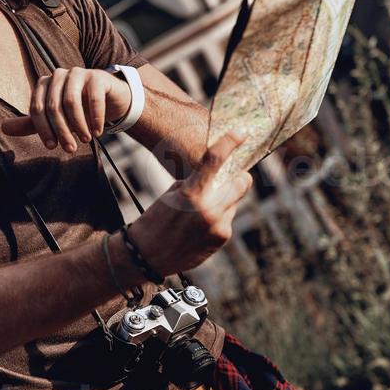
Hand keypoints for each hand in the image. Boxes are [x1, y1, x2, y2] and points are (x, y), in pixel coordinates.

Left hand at [0, 67, 131, 152]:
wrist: (109, 100)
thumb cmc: (78, 111)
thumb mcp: (54, 119)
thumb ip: (31, 123)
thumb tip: (3, 128)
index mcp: (44, 83)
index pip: (37, 108)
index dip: (43, 129)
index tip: (52, 147)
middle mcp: (58, 75)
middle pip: (53, 106)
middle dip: (61, 131)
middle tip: (71, 148)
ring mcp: (78, 73)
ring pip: (71, 102)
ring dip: (78, 125)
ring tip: (85, 140)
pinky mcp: (97, 77)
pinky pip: (93, 98)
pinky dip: (95, 118)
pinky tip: (98, 131)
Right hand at [127, 132, 252, 275]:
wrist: (147, 256)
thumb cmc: (155, 220)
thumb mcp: (171, 194)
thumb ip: (196, 183)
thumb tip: (220, 175)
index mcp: (191, 194)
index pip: (215, 160)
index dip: (230, 143)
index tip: (240, 133)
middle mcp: (209, 210)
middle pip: (242, 182)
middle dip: (237, 177)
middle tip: (227, 177)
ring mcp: (219, 226)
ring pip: (234, 201)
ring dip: (224, 199)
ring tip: (199, 211)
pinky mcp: (222, 238)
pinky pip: (228, 218)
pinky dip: (218, 216)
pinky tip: (199, 225)